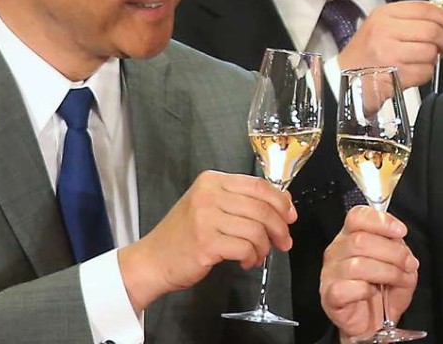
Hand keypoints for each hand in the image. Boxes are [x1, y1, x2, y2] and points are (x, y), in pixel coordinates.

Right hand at [118, 170, 295, 310]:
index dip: (281, 201)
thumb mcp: (209, 206)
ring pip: (256, 230)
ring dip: (264, 247)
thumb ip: (241, 201)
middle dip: (280, 228)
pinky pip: (245, 248)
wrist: (152, 259)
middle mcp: (209, 195)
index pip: (259, 185)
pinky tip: (246, 261)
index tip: (290, 216)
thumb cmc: (184, 235)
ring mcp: (206, 218)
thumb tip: (282, 203)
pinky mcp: (206, 243)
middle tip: (283, 242)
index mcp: (212, 181)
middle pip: (262, 207)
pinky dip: (252, 257)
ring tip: (258, 255)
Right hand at [320, 206, 418, 338]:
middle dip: (393, 252)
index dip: (380, 220)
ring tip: (400, 280)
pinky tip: (372, 293)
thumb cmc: (381, 293)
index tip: (401, 231)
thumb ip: (400, 252)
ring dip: (387, 272)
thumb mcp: (398, 267)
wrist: (371, 324)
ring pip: (358, 264)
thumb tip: (404, 250)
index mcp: (350, 236)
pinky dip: (365, 290)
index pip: (357, 216)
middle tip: (409, 264)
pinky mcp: (329, 295)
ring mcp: (330, 273)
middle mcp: (337, 250)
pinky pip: (348, 288)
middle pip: (361, 240)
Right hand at [338, 1, 442, 88]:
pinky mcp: (393, 74)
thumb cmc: (367, 53)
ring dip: (434, 59)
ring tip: (426, 61)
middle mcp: (385, 30)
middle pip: (432, 30)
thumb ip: (409, 19)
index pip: (424, 8)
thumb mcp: (382, 26)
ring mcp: (388, 53)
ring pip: (430, 51)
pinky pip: (425, 72)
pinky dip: (426, 74)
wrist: (343, 79)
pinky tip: (415, 72)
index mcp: (384, 14)